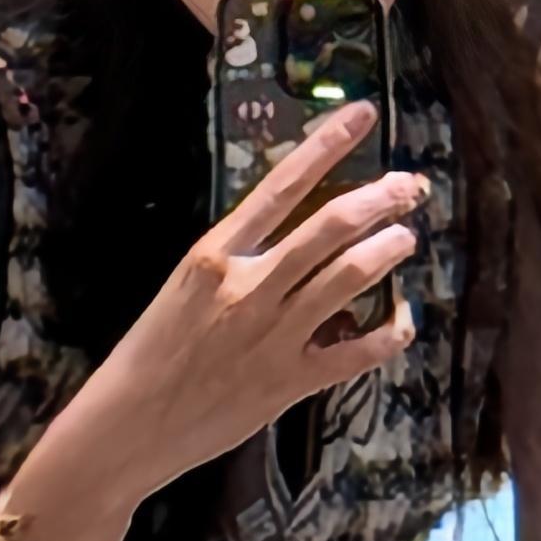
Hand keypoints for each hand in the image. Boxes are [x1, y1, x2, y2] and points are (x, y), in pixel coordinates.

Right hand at [59, 98, 420, 512]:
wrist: (131, 424)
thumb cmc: (151, 352)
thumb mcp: (184, 287)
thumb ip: (237, 261)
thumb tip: (294, 237)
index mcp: (215, 254)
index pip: (281, 185)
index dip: (328, 145)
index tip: (364, 115)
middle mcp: (249, 286)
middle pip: (330, 226)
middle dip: (380, 199)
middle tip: (409, 185)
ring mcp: (274, 334)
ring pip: (350, 277)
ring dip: (388, 251)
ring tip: (406, 237)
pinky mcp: (292, 380)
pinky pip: (359, 351)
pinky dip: (390, 331)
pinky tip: (402, 317)